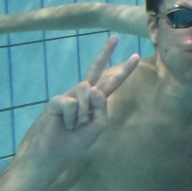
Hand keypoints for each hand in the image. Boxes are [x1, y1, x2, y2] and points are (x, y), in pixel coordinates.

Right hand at [21, 37, 139, 162]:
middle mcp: (84, 94)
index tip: (136, 56)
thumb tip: (93, 88)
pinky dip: (71, 118)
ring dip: (83, 111)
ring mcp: (69, 95)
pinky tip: (64, 125)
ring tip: (75, 124)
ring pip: (85, 90)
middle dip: (106, 52)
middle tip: (116, 37)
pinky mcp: (56, 101)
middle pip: (96, 69)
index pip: (113, 82)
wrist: (55, 153)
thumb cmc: (76, 141)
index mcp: (96, 101)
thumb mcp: (98, 126)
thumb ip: (102, 108)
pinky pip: (70, 103)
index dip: (124, 70)